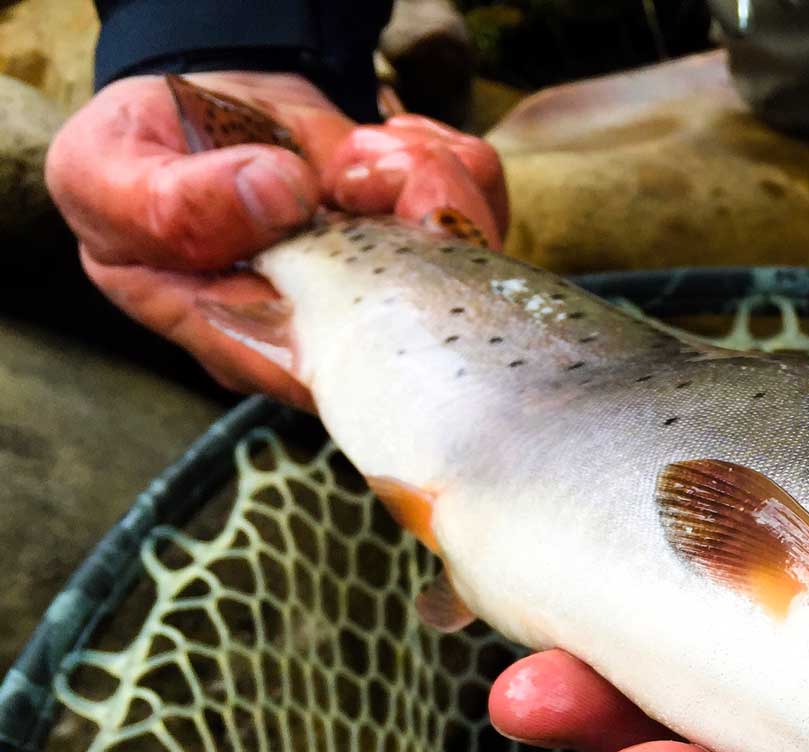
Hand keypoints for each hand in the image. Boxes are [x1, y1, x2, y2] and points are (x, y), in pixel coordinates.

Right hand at [46, 71, 507, 407]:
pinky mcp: (423, 230)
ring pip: (465, 254)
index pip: (334, 366)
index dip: (357, 297)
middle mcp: (337, 330)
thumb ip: (169, 204)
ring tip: (365, 152)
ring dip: (428, 179)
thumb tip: (275, 197)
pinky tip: (390, 143)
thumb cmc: (137, 164)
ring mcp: (389, 281)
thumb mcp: (106, 176)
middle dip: (417, 221)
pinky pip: (477, 201)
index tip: (323, 202)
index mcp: (251, 342)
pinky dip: (446, 156)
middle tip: (361, 170)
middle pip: (430, 317)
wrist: (190, 102)